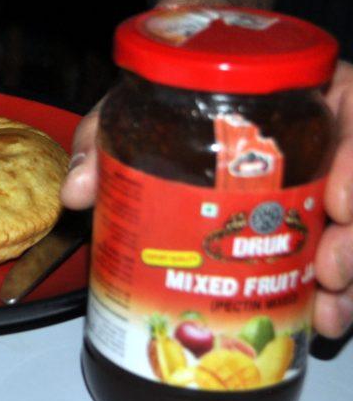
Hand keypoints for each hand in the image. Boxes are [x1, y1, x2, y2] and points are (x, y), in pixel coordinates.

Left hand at [61, 54, 352, 338]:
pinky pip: (336, 252)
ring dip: (349, 271)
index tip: (339, 202)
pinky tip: (318, 319)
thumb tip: (76, 191)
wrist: (185, 81)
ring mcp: (325, 176)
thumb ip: (105, 135)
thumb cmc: (173, 87)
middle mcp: (328, 132)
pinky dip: (331, 290)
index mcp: (303, 89)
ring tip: (326, 311)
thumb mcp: (136, 102)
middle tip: (328, 270)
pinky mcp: (312, 217)